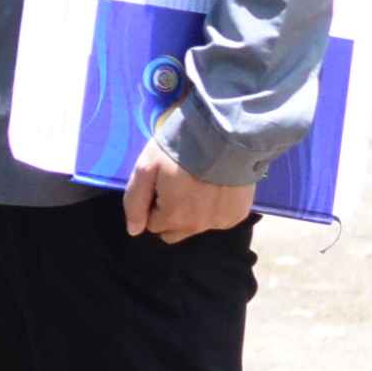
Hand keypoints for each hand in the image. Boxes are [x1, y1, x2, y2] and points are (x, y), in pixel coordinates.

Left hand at [123, 136, 257, 241]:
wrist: (224, 138)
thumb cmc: (179, 151)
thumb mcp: (145, 168)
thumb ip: (135, 202)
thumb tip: (134, 231)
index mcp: (173, 218)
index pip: (153, 225)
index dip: (153, 206)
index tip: (159, 186)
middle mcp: (197, 227)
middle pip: (174, 232)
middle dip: (170, 216)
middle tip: (176, 188)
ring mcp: (220, 222)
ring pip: (196, 228)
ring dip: (192, 214)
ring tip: (196, 185)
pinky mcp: (237, 215)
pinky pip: (218, 220)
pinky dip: (213, 209)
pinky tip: (214, 187)